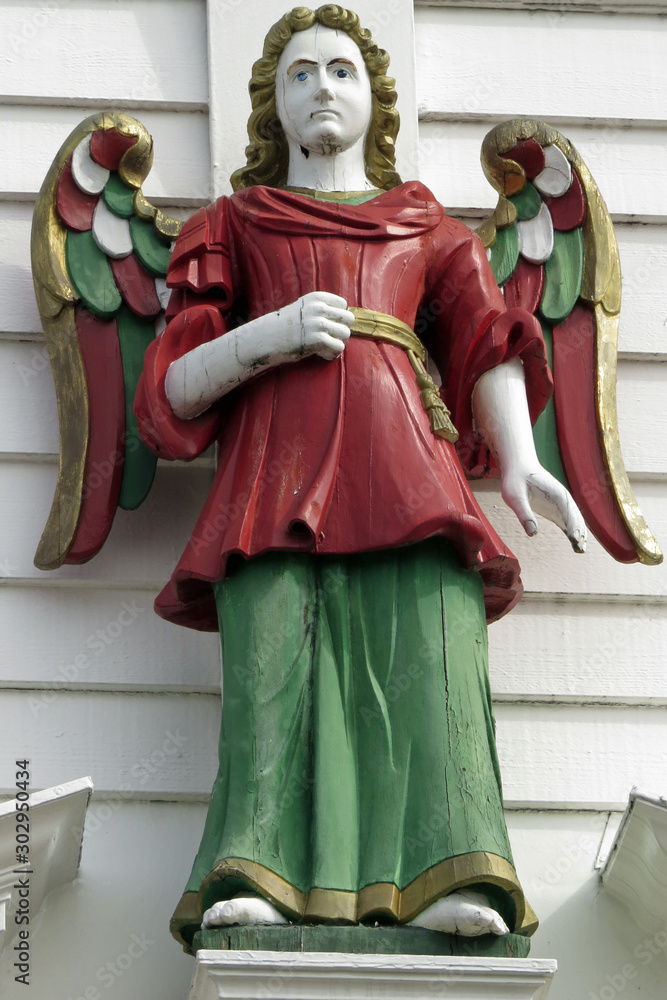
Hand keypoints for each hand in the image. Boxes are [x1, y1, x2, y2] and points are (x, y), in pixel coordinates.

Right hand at [238, 291, 353, 366]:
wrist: (267, 338)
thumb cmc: (287, 327)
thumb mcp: (304, 309)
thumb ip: (322, 310)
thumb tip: (348, 318)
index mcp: (316, 298)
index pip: (343, 305)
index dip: (338, 318)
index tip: (327, 326)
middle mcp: (318, 308)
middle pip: (348, 318)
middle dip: (341, 330)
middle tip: (329, 339)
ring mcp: (317, 323)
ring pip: (345, 333)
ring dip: (338, 343)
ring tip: (325, 348)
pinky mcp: (317, 339)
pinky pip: (338, 347)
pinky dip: (332, 353)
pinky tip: (321, 355)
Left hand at [501, 462, 586, 552]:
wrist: (518, 467)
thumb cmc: (515, 480)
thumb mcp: (515, 497)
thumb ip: (524, 513)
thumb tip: (533, 534)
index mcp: (555, 492)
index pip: (567, 510)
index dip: (572, 525)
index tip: (574, 539)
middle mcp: (562, 497)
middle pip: (575, 516)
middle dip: (579, 532)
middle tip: (580, 549)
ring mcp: (560, 502)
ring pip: (574, 519)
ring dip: (578, 533)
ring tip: (580, 550)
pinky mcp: (554, 507)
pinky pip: (566, 520)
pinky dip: (571, 530)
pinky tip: (574, 542)